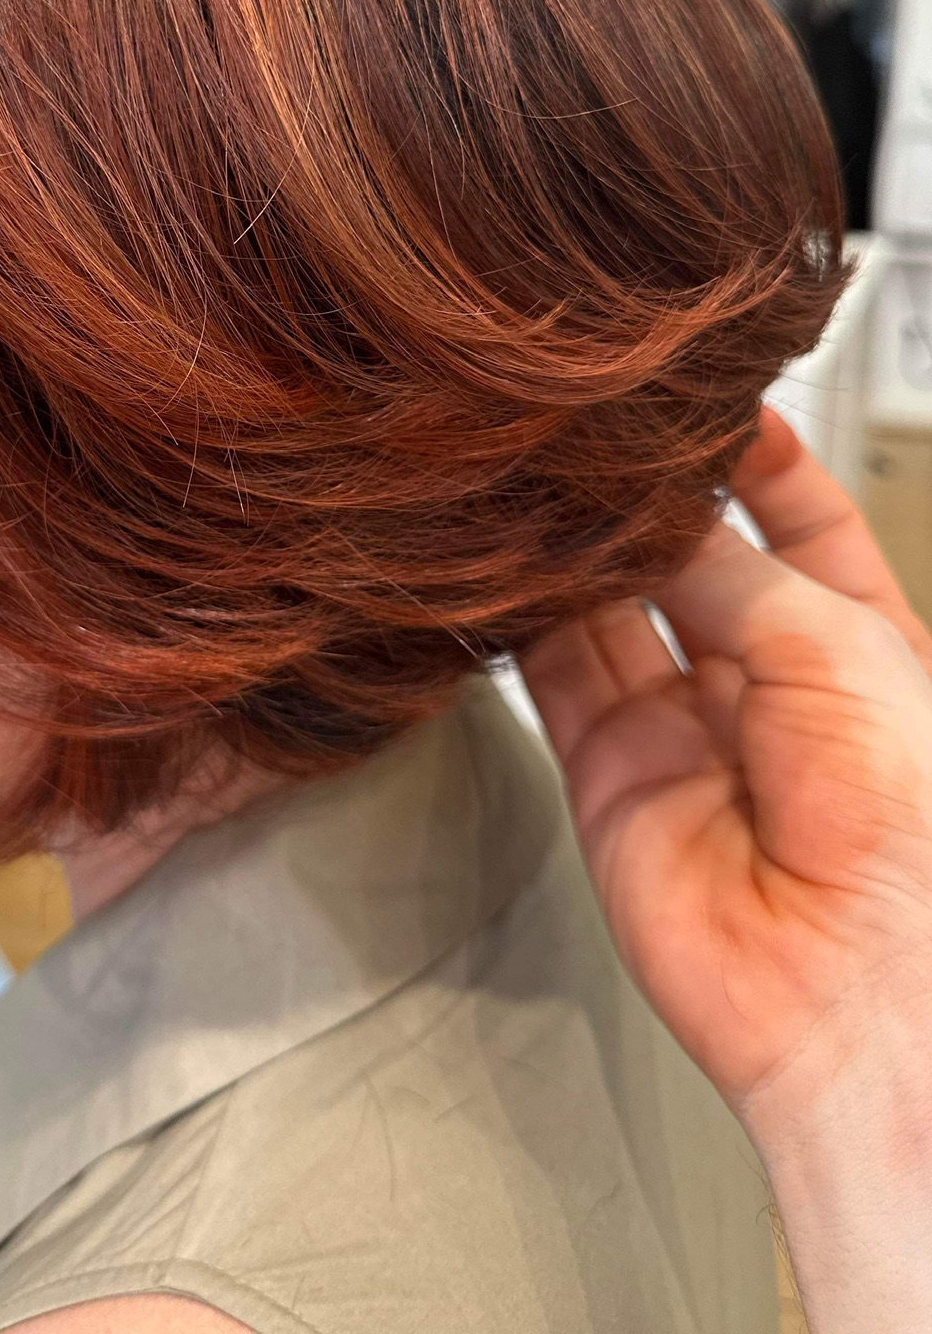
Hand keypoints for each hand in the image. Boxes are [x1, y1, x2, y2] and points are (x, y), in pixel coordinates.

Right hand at [522, 408, 931, 1331]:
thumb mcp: (831, 645)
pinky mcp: (613, 779)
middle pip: (686, 561)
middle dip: (641, 502)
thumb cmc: (911, 829)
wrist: (864, 992)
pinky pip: (551, 684)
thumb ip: (725, 565)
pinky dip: (520, 628)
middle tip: (584, 438)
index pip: (796, 519)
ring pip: (608, 613)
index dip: (751, 457)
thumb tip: (650, 504)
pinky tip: (500, 571)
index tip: (696, 398)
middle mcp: (766, 681)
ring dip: (570, 554)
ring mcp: (685, 730)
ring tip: (529, 485)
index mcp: (854, 640)